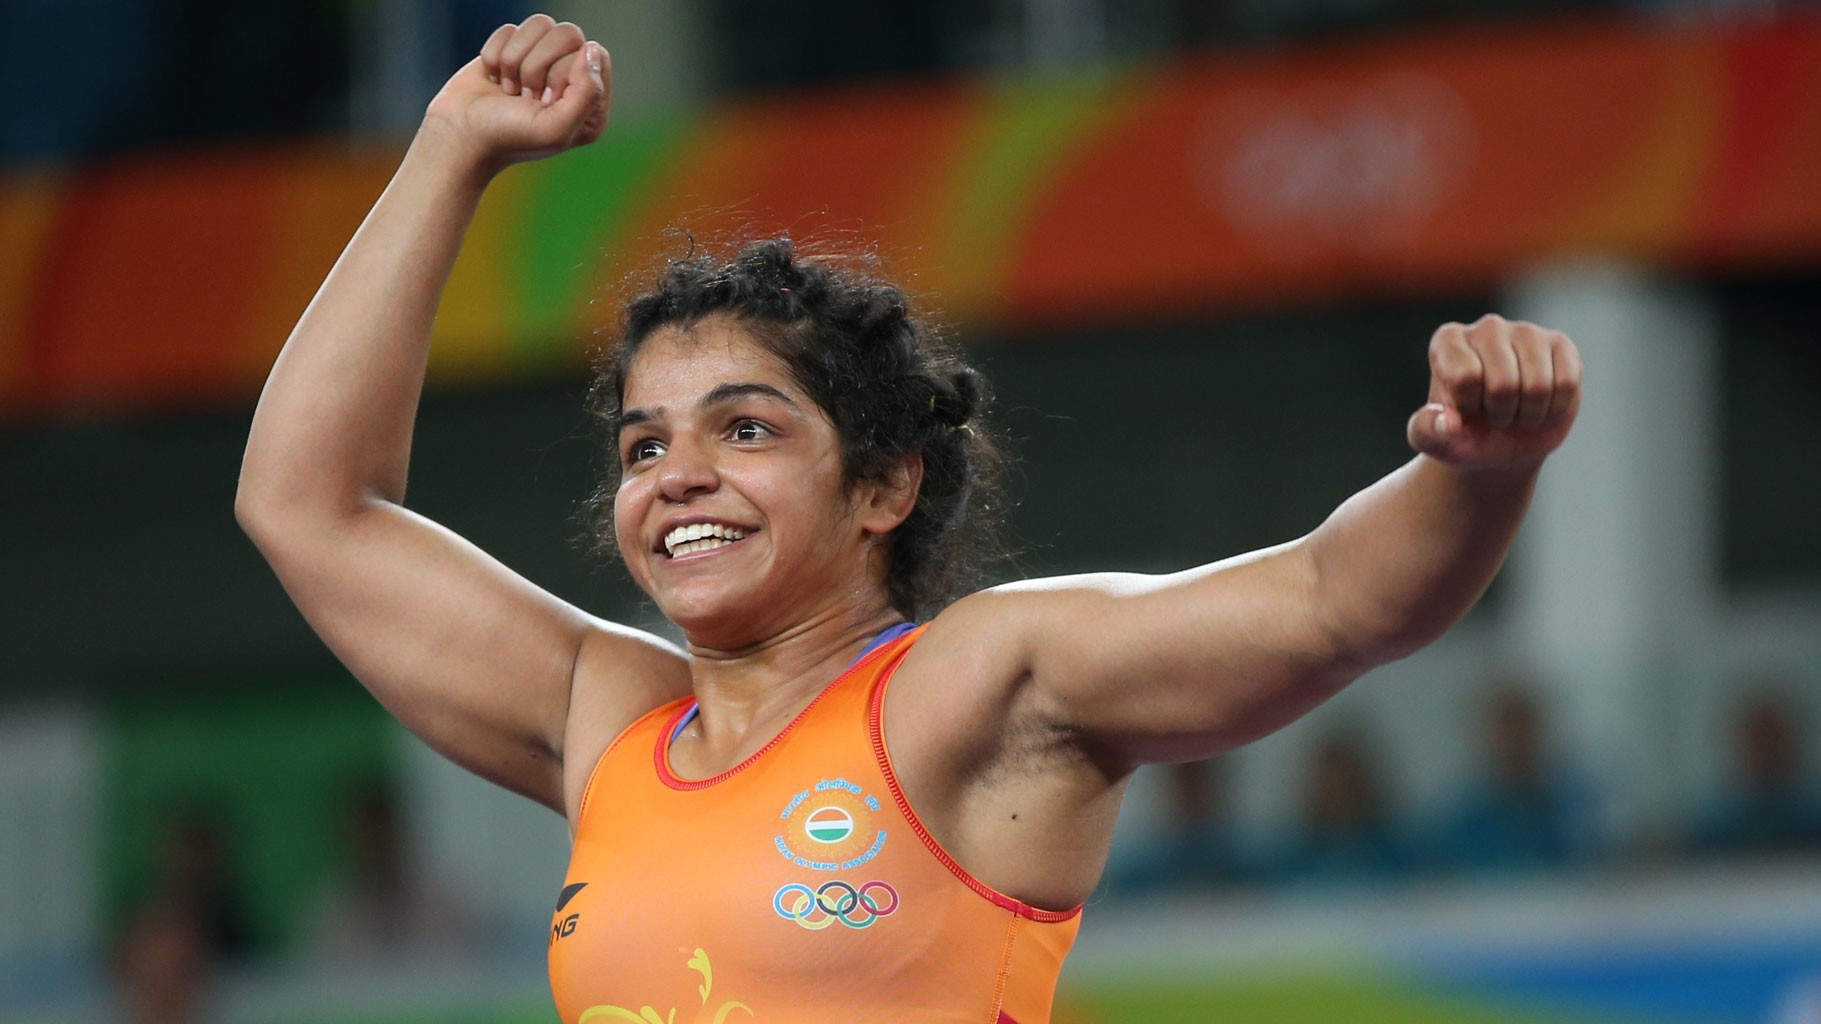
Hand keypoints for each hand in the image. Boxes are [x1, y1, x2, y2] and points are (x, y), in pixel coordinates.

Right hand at [423, 14, 609, 170]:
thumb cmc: (508, 137)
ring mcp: (543, 63)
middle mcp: (573, 80)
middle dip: (537, 65)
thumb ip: (588, 93)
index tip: (545, 100)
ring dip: (515, 59)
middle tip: (525, 97)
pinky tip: (495, 81)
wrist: (459, 134)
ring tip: (510, 90)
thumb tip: (593, 49)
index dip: (565, 71)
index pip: (596, 57)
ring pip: (541, 25)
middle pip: (569, 34)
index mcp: (592, 105)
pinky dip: (496, 55)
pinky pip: (511, 29)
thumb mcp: (556, 127)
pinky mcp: (514, 51)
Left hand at [1406, 314, 1582, 469]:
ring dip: (1529, 413)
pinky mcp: (1560, 345)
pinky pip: (1567, 383)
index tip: (1465, 408)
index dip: (1469, 406)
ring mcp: (1526, 332)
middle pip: (1504, 383)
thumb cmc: (1462, 435)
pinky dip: (1555, 408)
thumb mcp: (1435, 440)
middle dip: (1501, 413)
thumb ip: (1427, 432)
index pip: (1466, 377)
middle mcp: (1488, 327)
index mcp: (1448, 340)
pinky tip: (1541, 404)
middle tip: (1494, 413)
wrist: (1500, 441)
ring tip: (1516, 409)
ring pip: (1538, 385)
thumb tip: (1449, 423)